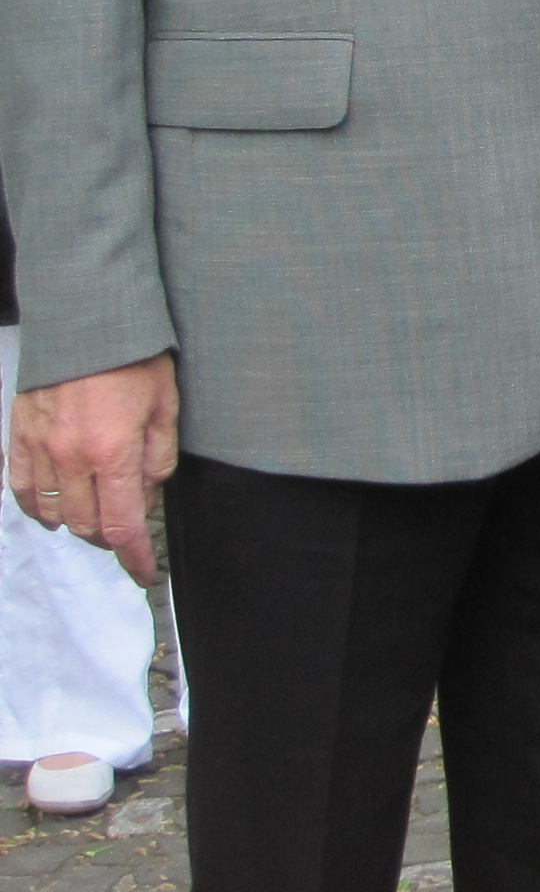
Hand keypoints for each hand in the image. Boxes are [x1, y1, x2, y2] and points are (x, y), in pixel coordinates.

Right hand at [8, 356, 178, 588]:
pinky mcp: (20, 435)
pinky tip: (52, 507)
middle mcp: (72, 457)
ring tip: (96, 518)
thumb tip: (148, 492)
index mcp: (114, 452)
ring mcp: (41, 448)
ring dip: (77, 523)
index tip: (145, 572)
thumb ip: (159, 456)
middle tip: (127, 533)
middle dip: (110, 537)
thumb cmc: (134, 356)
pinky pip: (22, 487)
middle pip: (87, 524)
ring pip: (54, 510)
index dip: (135, 557)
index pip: (124, 524)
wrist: (86, 318)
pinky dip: (37, 505)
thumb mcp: (167, 405)